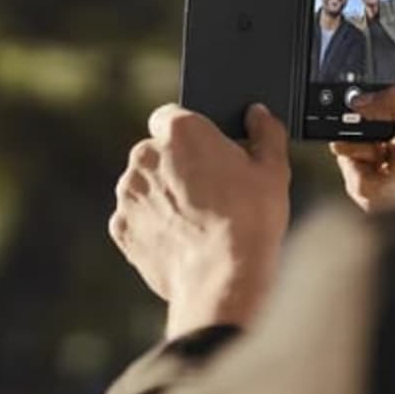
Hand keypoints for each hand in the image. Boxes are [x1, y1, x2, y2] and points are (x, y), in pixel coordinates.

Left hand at [110, 103, 290, 338]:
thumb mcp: (273, 169)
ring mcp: (128, 193)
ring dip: (164, 195)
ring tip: (199, 220)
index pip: (174, 115)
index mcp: (181, 131)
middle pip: (158, 151)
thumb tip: (259, 115)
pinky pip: (136, 218)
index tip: (210, 152)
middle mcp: (145, 156)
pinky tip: (183, 239)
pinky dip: (153, 225)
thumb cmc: (250, 220)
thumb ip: (266, 131)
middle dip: (178, 165)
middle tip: (212, 190)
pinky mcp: (121, 227)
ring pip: (145, 185)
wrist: (222, 278)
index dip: (193, 133)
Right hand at [331, 26, 394, 209]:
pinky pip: (348, 163)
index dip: (386, 31)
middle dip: (352, 98)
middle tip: (350, 106)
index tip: (365, 14)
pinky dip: (356, 171)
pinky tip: (377, 179)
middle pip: (363, 88)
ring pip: (348, 126)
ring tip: (371, 152)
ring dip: (351, 138)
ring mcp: (386, 143)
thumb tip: (360, 97)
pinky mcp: (372, 173)